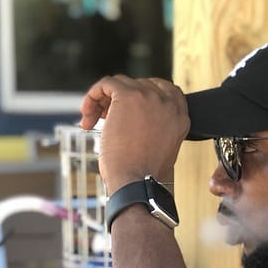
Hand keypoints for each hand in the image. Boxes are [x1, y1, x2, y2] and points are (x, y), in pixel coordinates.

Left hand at [78, 74, 190, 193]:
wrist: (136, 182)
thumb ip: (157, 128)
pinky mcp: (128, 95)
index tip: (126, 108)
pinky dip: (92, 96)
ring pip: (121, 84)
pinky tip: (87, 118)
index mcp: (180, 118)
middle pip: (139, 86)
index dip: (143, 95)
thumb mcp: (161, 149)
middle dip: (120, 101)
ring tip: (93, 121)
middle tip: (106, 120)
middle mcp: (168, 103)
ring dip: (104, 101)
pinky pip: (106, 84)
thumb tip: (137, 119)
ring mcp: (149, 97)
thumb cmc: (144, 175)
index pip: (165, 90)